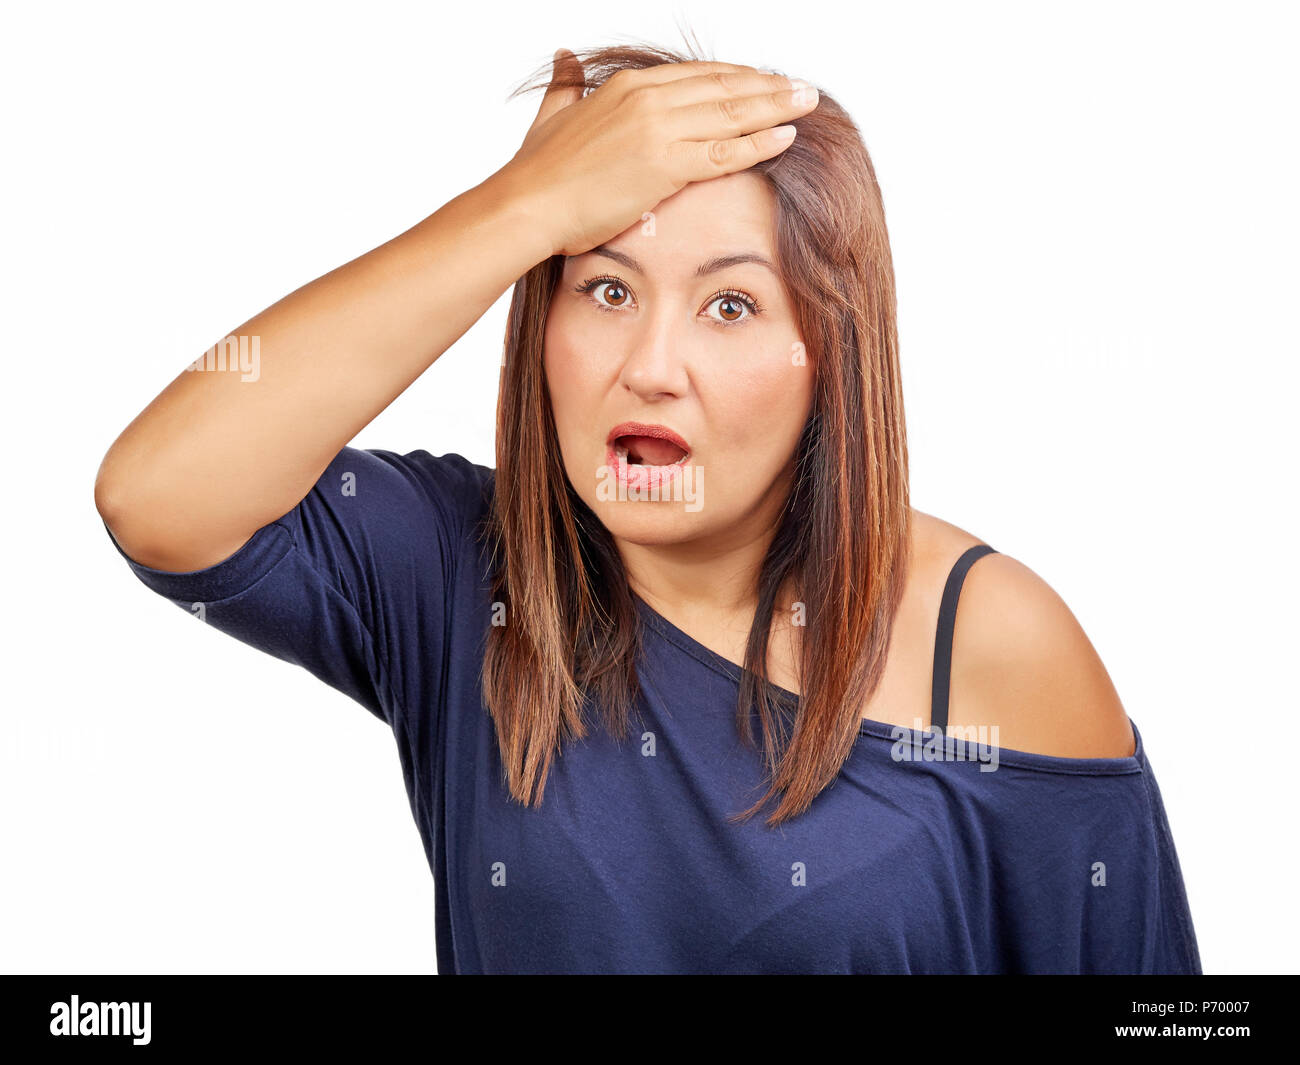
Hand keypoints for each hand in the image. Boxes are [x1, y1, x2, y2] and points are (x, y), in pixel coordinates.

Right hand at [494, 49, 818, 257]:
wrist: (528, 205)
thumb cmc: (537, 171)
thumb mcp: (552, 113)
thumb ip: (565, 84)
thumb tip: (565, 56)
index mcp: (628, 87)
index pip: (698, 75)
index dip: (736, 78)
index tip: (764, 81)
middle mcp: (648, 99)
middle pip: (724, 88)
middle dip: (768, 87)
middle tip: (802, 87)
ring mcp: (659, 130)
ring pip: (732, 114)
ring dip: (776, 107)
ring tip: (808, 104)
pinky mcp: (665, 164)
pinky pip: (725, 151)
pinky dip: (760, 143)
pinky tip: (786, 137)